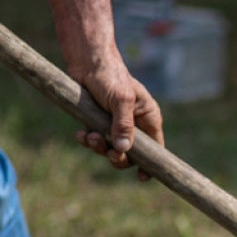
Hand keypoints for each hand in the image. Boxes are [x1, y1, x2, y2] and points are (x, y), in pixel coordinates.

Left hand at [47, 0, 164, 177]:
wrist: (86, 60)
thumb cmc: (109, 75)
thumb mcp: (121, 100)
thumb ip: (123, 126)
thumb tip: (124, 151)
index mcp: (148, 118)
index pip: (155, 148)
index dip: (150, 164)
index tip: (142, 177)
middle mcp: (134, 124)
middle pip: (131, 153)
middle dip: (118, 156)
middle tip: (107, 152)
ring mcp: (115, 124)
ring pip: (111, 148)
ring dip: (99, 147)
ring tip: (88, 137)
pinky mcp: (98, 121)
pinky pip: (96, 140)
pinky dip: (88, 141)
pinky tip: (80, 134)